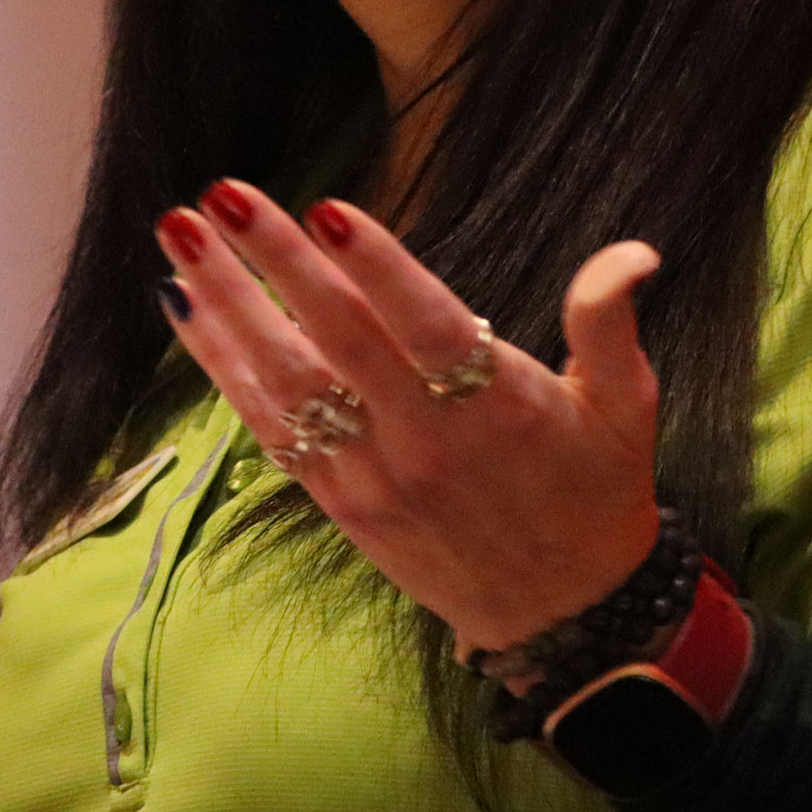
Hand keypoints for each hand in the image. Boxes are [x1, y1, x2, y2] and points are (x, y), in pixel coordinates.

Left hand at [154, 179, 664, 657]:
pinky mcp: (338, 500)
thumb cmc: (597, 494)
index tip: (326, 209)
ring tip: (177, 235)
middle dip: (274, 264)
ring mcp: (371, 474)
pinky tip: (183, 305)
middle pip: (337, 342)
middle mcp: (424, 441)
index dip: (377, 270)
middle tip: (220, 194)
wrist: (566, 617)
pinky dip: (221, 364)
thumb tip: (634, 252)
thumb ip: (608, 324)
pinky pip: (267, 426)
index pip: (426, 329)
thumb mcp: (624, 408)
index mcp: (498, 408)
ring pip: (285, 382)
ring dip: (226, 305)